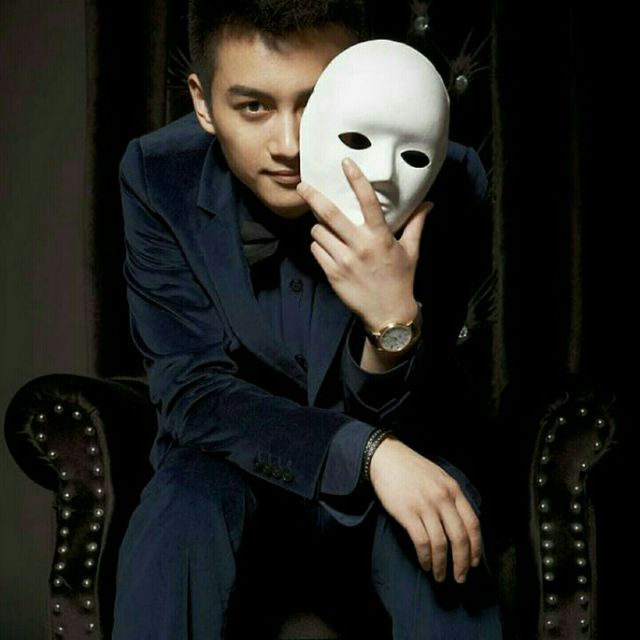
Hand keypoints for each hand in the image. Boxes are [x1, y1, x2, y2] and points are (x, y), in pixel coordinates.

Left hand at [296, 158, 431, 330]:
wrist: (388, 314)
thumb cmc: (400, 279)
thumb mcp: (411, 251)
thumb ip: (416, 224)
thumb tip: (429, 203)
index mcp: (380, 237)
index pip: (368, 201)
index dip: (356, 179)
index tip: (345, 162)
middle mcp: (360, 246)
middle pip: (329, 214)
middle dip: (313, 197)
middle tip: (302, 186)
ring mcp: (344, 261)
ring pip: (319, 233)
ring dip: (319, 228)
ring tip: (327, 231)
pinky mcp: (332, 274)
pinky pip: (316, 250)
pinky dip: (319, 246)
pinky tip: (328, 248)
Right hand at [369, 437, 481, 583]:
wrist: (386, 458)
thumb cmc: (412, 470)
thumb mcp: (439, 478)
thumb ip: (451, 498)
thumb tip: (461, 527)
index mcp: (453, 490)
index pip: (473, 524)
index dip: (476, 547)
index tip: (473, 563)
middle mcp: (443, 498)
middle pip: (460, 538)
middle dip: (462, 563)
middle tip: (459, 578)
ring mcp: (425, 505)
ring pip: (441, 543)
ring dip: (442, 565)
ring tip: (440, 576)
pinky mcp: (407, 512)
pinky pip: (422, 542)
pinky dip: (425, 558)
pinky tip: (424, 564)